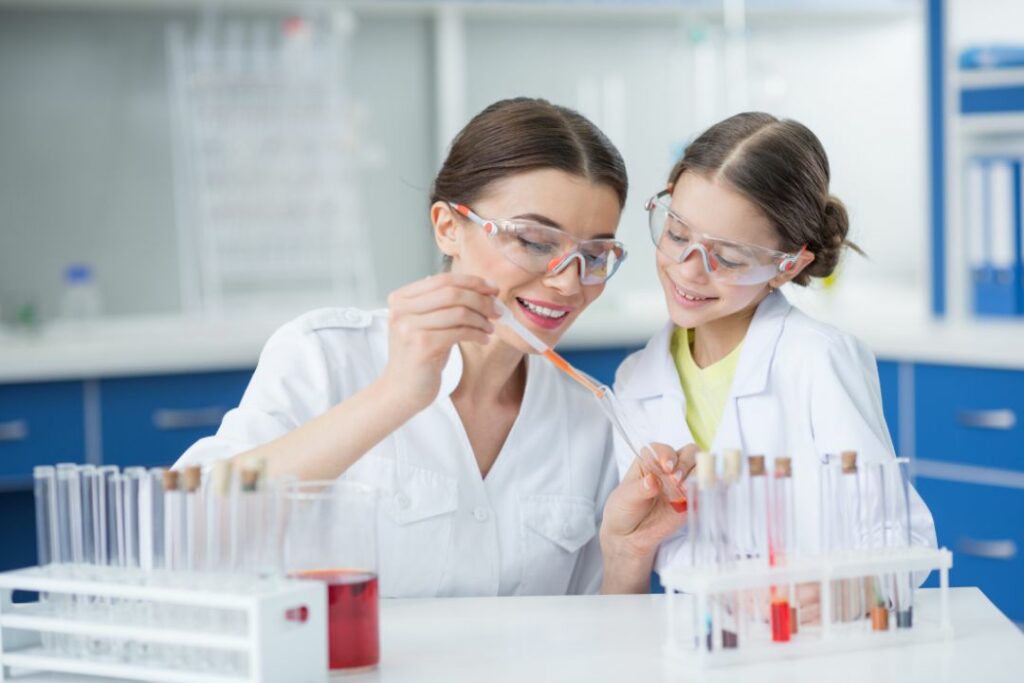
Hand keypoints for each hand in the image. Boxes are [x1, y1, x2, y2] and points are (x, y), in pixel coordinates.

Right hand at [380, 273, 499, 411]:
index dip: (472, 282)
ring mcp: (409, 327)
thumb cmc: (419, 356)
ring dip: (481, 319)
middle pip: (452, 293)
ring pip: (459, 312)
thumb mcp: (427, 324)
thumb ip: (445, 305)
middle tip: (497, 310)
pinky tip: (483, 339)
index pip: (442, 279)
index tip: (492, 288)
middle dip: (481, 300)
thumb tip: (483, 290)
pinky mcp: (422, 345)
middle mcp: (401, 310)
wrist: (402, 389)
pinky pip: (459, 332)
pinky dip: (477, 334)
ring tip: (489, 328)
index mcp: (401, 299)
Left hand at [600, 443, 696, 592]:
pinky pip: (705, 490)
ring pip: (701, 468)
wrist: (630, 535)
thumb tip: (652, 481)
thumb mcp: (626, 498)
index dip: (667, 455)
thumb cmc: (624, 509)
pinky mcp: (692, 499)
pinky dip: (706, 489)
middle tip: (676, 480)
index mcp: (650, 460)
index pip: (663, 449)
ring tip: (684, 491)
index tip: (666, 467)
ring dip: (698, 475)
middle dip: (685, 463)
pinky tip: (697, 497)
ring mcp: (683, 482)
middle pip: (689, 453)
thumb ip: (640, 489)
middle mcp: (669, 468)